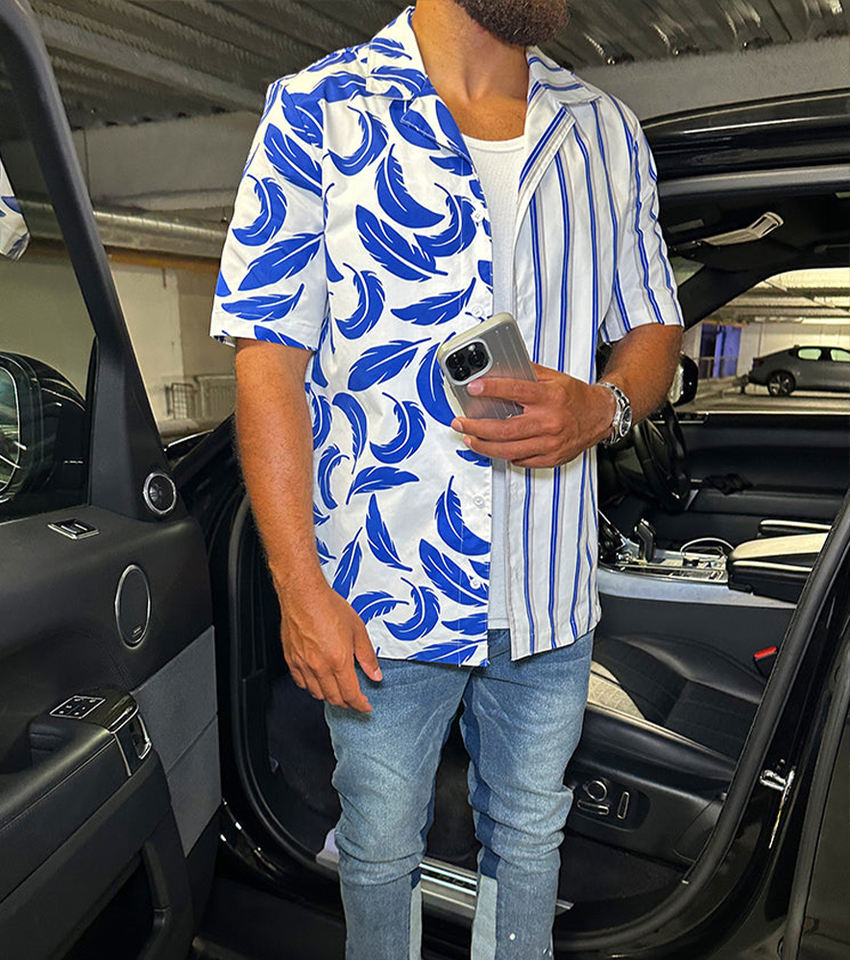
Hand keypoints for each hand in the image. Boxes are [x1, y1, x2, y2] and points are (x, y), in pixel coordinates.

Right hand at [276, 579, 381, 711]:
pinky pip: (301, 683)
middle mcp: (320, 667)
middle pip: (334, 698)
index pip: (351, 695)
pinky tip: (318, 681)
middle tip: (355, 700)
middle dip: (347, 703)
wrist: (303, 594)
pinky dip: (312, 687)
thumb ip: (367, 656)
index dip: (360, 704)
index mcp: (339, 661)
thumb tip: (376, 674)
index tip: (365, 706)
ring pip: (317, 693)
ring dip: (330, 696)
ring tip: (338, 692)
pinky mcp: (291, 660)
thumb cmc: (329, 607)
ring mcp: (303, 665)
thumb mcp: (358, 630)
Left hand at [451, 363, 616, 467]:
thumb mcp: (554, 378)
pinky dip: (504, 455)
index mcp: (549, 397)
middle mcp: (549, 421)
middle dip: (477, 426)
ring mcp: (550, 443)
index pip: (516, 391)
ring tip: (469, 438)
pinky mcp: (550, 458)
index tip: (473, 388)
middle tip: (460, 423)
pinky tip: (493, 448)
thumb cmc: (576, 397)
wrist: (601, 416)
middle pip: (505, 429)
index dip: (492, 389)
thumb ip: (528, 373)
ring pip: (508, 449)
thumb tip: (501, 367)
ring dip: (484, 446)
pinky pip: (521, 461)